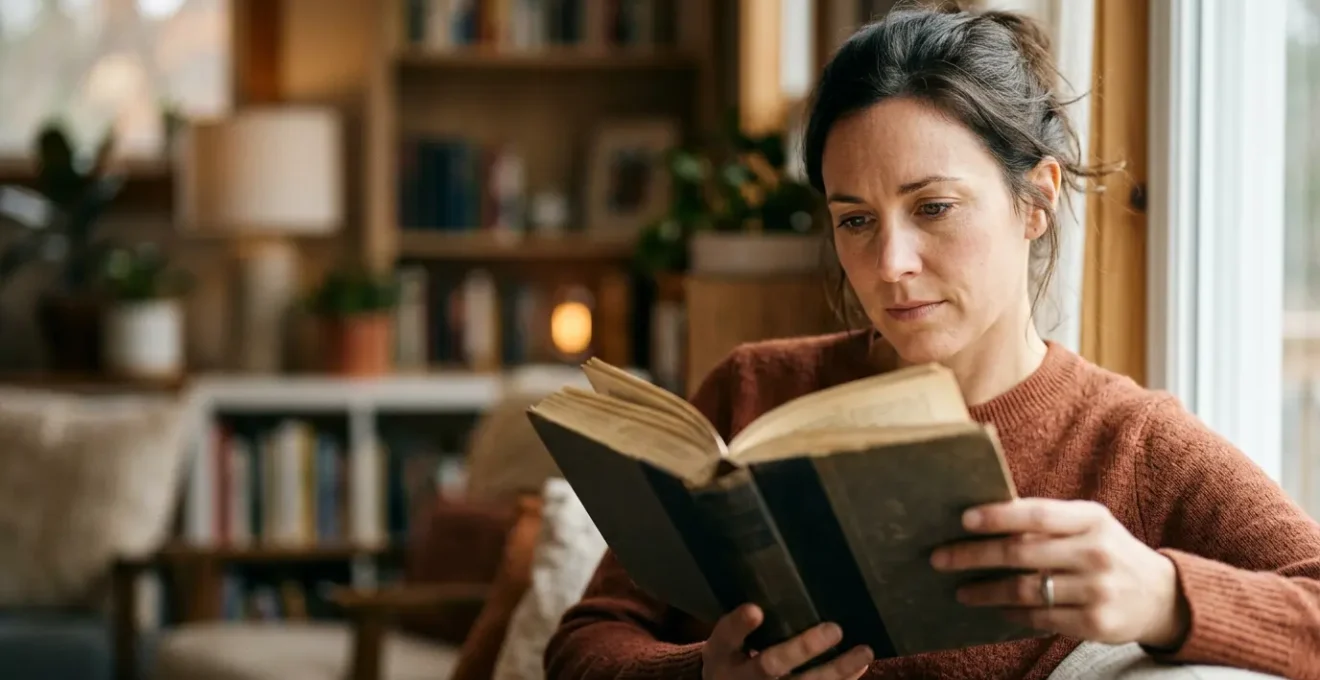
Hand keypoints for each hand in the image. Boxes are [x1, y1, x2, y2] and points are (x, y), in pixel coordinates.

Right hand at [702, 604, 873, 679]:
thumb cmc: (730, 662)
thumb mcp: (724, 644)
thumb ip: (740, 624)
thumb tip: (766, 600)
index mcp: (723, 656)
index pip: (727, 637)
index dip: (740, 625)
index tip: (756, 610)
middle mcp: (744, 678)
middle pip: (771, 665)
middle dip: (802, 648)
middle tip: (834, 629)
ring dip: (836, 671)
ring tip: (863, 652)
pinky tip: (860, 668)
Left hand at [929, 498, 1189, 648]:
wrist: (1161, 596)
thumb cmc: (1107, 550)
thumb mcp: (1088, 525)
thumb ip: (1046, 520)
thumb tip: (982, 516)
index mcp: (1091, 519)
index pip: (1036, 514)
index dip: (997, 516)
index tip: (963, 520)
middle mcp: (1096, 552)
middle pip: (1021, 552)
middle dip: (973, 555)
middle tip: (939, 558)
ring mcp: (1097, 590)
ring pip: (1024, 590)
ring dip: (985, 590)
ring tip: (960, 590)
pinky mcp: (1096, 623)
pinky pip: (1039, 618)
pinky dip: (1010, 613)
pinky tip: (994, 608)